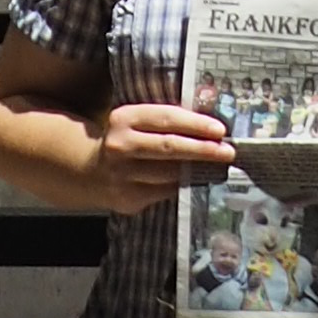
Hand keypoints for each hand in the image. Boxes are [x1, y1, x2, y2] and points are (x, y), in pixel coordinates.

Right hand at [93, 98, 234, 215]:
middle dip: (203, 149)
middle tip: (228, 151)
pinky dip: (185, 185)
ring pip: (170, 173)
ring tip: (219, 167)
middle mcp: (120, 146)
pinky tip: (198, 179)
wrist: (90, 169)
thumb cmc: (127, 139)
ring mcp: (123, 175)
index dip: (195, 124)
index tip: (219, 130)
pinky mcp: (129, 198)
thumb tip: (210, 123)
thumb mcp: (136, 121)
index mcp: (124, 119)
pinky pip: (166, 192)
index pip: (166, 118)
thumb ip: (166, 120)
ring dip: (199, 170)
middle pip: (169, 147)